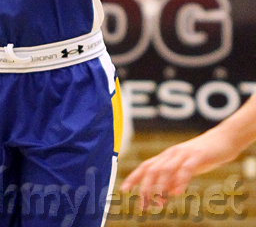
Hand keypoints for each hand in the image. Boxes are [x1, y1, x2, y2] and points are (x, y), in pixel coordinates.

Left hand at [121, 130, 237, 207]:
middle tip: (143, 205)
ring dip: (160, 187)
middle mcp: (171, 154)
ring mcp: (184, 153)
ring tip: (158, 203)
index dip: (134, 178)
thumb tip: (168, 194)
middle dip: (145, 188)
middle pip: (152, 169)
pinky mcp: (198, 155)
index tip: (124, 190)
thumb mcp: (186, 168)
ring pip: (166, 169)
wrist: (223, 139)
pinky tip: (178, 192)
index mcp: (167, 156)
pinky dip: (180, 180)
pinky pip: (186, 168)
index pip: (145, 166)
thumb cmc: (203, 156)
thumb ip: (176, 178)